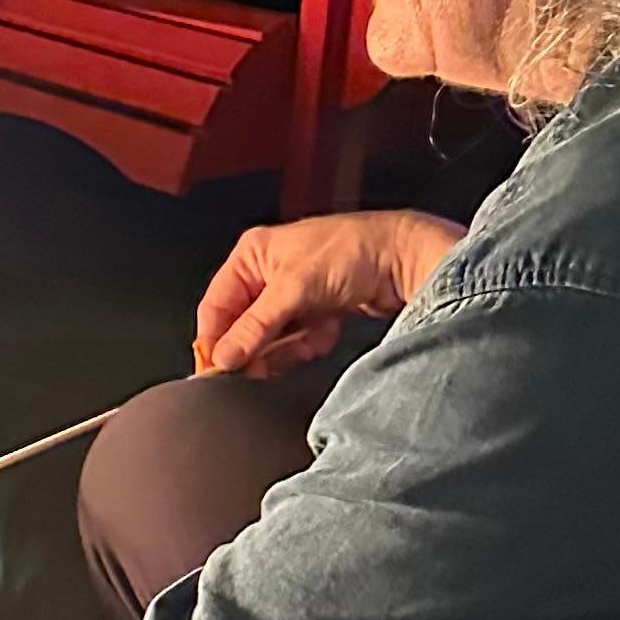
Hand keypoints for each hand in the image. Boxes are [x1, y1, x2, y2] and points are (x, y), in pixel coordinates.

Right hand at [194, 208, 463, 374]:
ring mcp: (293, 294)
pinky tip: (326, 331)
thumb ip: (255, 326)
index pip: (216, 305)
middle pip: (243, 325)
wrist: (404, 258)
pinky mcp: (315, 311)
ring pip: (272, 337)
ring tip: (308, 340)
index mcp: (252, 255)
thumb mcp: (293, 290)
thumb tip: (224, 356)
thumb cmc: (351, 250)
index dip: (215, 339)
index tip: (217, 369)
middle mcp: (268, 272)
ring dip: (288, 347)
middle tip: (260, 367)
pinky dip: (310, 343)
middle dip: (257, 346)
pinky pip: (298, 340)